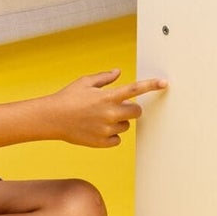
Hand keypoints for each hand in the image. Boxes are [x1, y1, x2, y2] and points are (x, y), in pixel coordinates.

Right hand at [47, 69, 167, 146]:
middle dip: (132, 108)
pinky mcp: (102, 142)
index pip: (135, 89)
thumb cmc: (68, 97)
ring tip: (100, 116)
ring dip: (119, 121)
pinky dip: (111, 134)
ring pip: (125, 125)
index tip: (164, 83)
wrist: (52, 118)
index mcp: (108, 97)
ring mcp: (106, 129)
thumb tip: (118, 73)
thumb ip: (105, 78)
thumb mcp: (85, 82)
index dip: (151, 85)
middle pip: (136, 112)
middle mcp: (110, 114)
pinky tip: (97, 128)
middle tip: (120, 106)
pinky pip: (117, 139)